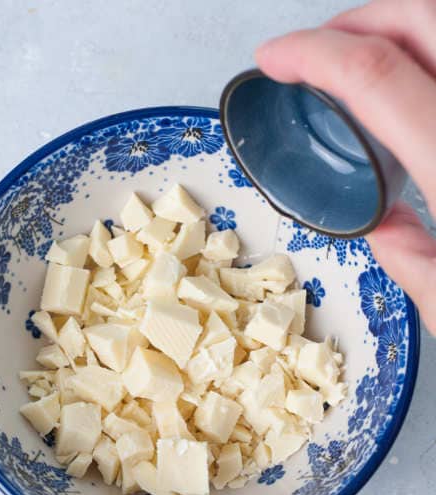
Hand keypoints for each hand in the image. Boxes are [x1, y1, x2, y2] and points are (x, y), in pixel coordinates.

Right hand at [255, 0, 435, 332]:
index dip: (313, 52)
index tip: (272, 58)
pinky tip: (415, 90)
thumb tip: (389, 233)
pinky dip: (432, 55)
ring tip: (361, 60)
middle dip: (356, 20)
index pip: (377, 75)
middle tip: (313, 50)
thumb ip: (421, 271)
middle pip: (422, 19)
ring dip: (399, 27)